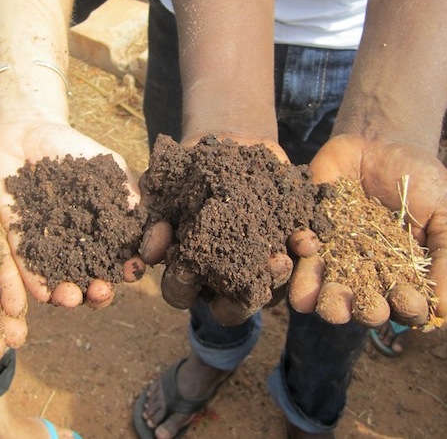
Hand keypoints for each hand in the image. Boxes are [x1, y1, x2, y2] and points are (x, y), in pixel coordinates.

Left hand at [0, 117, 144, 307]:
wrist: (24, 133)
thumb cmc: (70, 146)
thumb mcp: (104, 163)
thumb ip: (124, 188)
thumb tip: (144, 217)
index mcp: (103, 227)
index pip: (121, 255)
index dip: (129, 266)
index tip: (132, 268)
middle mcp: (78, 242)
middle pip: (92, 277)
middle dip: (99, 291)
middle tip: (101, 291)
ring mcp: (48, 244)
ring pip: (61, 280)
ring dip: (69, 296)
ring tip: (72, 297)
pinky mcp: (17, 241)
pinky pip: (25, 267)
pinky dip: (35, 282)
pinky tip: (43, 293)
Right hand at [140, 134, 294, 325]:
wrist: (229, 147)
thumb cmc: (188, 170)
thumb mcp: (164, 184)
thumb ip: (153, 213)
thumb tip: (151, 251)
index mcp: (188, 267)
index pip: (179, 292)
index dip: (180, 287)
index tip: (186, 271)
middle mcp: (224, 275)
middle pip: (229, 309)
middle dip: (239, 303)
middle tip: (245, 282)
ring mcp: (259, 265)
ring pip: (270, 291)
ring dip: (275, 279)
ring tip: (280, 260)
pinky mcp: (289, 246)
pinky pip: (300, 259)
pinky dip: (302, 249)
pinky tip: (304, 237)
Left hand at [289, 134, 446, 327]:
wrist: (382, 145)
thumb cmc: (421, 181)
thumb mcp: (444, 213)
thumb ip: (446, 255)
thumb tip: (443, 312)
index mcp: (401, 277)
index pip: (404, 306)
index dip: (406, 308)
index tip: (408, 299)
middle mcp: (364, 274)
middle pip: (360, 306)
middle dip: (362, 311)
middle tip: (367, 308)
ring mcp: (334, 255)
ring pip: (323, 288)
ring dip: (324, 298)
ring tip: (330, 302)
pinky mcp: (309, 231)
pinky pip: (299, 249)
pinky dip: (300, 250)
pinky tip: (308, 243)